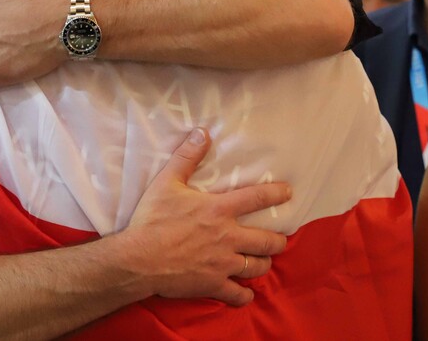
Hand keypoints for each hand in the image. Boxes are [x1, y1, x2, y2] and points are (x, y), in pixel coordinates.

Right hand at [119, 128, 290, 305]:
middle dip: (278, 241)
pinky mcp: (212, 284)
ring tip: (264, 262)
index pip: (256, 198)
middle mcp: (228, 237)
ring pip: (256, 267)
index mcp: (219, 210)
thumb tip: (203, 132)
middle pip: (266, 240)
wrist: (138, 259)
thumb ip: (187, 157)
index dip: (276, 194)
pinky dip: (244, 295)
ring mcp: (222, 263)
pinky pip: (236, 294)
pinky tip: (246, 293)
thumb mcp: (167, 182)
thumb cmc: (152, 220)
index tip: (289, 193)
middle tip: (280, 240)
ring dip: (263, 264)